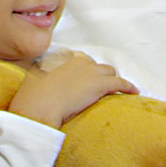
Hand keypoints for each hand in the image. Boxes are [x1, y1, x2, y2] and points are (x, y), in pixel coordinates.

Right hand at [9, 51, 136, 127]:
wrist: (40, 107)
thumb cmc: (33, 97)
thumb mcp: (32, 79)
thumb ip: (37, 73)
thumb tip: (34, 74)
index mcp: (64, 60)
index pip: (80, 59)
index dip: (85, 68)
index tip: (85, 75)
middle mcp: (80, 63)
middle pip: (97, 65)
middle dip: (99, 74)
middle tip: (99, 85)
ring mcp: (91, 73)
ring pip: (109, 72)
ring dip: (112, 79)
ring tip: (116, 88)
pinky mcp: (100, 85)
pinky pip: (120, 83)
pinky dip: (128, 87)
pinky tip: (133, 92)